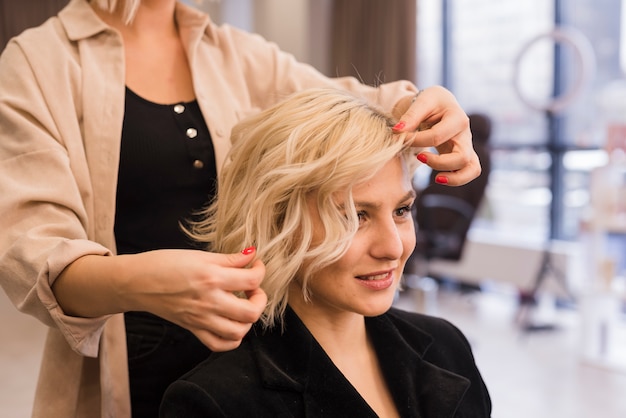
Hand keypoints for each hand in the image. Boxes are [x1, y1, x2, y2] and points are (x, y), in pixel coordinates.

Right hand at [123, 247, 266, 351]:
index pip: (251, 280)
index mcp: (211, 278)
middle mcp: (209, 302)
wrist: (137, 282)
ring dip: (248, 320)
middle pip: (251, 312)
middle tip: (253, 288)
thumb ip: (229, 259)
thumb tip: (252, 254)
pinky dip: (232, 339)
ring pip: (239, 332)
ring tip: (243, 305)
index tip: (256, 265)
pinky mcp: (193, 329)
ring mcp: (201, 319)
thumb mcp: (199, 255)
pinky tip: (232, 323)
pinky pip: (219, 345)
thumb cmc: (164, 264)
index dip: (260, 270)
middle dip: (260, 299)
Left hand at [393, 85, 480, 185]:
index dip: (415, 140)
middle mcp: (466, 134)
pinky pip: (468, 172)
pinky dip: (456, 179)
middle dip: (439, 163)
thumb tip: (397, 131)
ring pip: (472, 169)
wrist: (441, 104)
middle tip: (419, 157)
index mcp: (457, 118)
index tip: (400, 138)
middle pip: (461, 157)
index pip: (436, 136)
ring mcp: (467, 147)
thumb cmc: (432, 102)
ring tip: (437, 178)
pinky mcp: (463, 156)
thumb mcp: (422, 100)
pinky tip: (439, 178)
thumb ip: (411, 116)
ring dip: (455, 178)